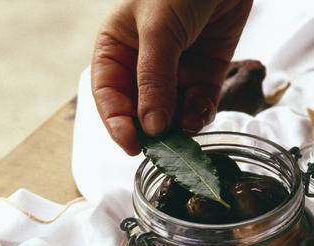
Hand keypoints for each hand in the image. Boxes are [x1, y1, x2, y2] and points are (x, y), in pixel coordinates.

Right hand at [91, 0, 252, 154]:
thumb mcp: (159, 30)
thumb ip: (153, 79)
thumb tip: (150, 125)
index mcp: (116, 46)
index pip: (108, 94)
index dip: (116, 122)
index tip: (132, 144)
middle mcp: (143, 62)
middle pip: (140, 109)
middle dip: (151, 129)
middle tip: (163, 147)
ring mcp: (175, 68)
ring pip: (172, 111)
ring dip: (179, 125)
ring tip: (187, 127)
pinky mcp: (205, 71)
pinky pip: (199, 103)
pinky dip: (201, 113)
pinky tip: (201, 113)